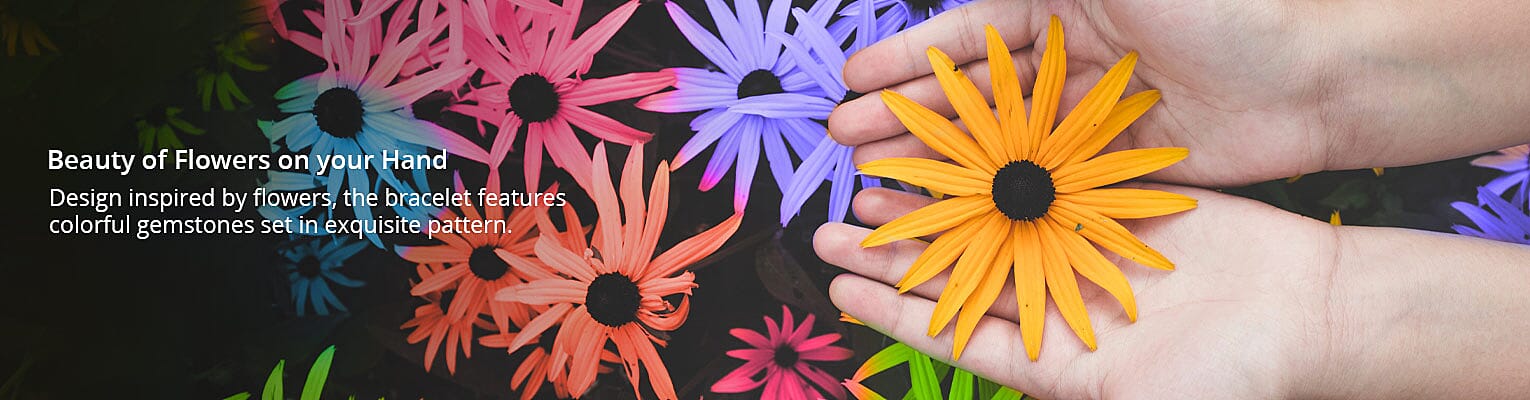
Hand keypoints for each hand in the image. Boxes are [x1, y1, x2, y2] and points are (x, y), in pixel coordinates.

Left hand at [817, 185, 1339, 397]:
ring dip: (932, 205)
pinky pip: (1041, 185)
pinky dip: (996, 165)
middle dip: (895, 252)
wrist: (1312, 313)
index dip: (892, 311)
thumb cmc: (1233, 380)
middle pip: (957, 274)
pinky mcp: (1110, 210)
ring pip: (986, 223)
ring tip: (871, 185)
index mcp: (1051, 361)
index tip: (837, 290)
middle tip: (831, 228)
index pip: (952, 334)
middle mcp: (1054, 306)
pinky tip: (953, 146)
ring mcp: (1080, 254)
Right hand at [828, 0, 1529, 186]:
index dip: (909, 59)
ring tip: (880, 185)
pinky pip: (1044, 189)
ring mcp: (1090, 122)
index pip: (966, 35)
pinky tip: (953, 220)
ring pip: (996, 148)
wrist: (1315, 80)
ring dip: (939, 166)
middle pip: (970, 96)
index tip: (854, 80)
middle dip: (908, 118)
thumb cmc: (1221, 9)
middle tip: (847, 144)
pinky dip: (996, 204)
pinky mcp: (1117, 172)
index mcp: (1062, 8)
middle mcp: (1068, 65)